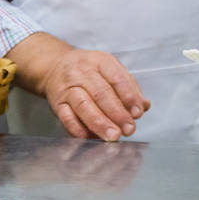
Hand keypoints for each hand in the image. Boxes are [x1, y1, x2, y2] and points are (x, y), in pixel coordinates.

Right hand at [8, 33, 150, 141]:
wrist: (54, 66)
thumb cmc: (89, 70)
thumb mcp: (110, 68)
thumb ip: (128, 86)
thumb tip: (144, 106)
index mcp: (100, 61)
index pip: (117, 78)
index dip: (129, 96)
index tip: (138, 112)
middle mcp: (82, 73)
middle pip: (101, 93)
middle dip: (117, 113)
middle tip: (128, 129)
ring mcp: (68, 88)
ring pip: (83, 106)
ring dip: (99, 123)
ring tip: (113, 136)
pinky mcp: (57, 103)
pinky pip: (66, 118)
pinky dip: (79, 129)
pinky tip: (91, 138)